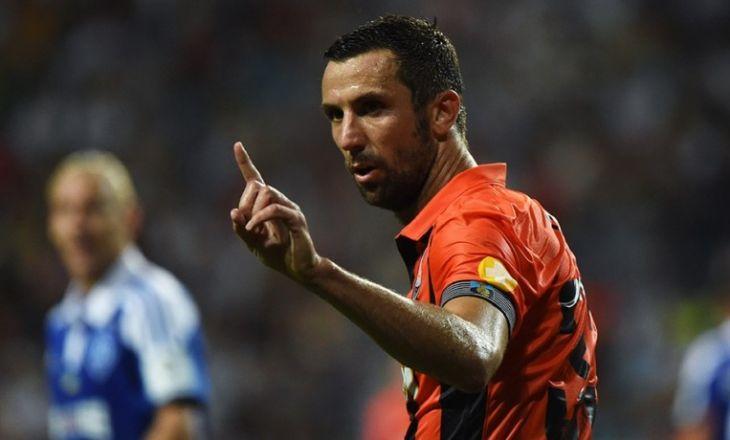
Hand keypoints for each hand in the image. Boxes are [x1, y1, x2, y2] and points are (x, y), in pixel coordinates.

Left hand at [230, 142, 321, 281]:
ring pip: (267, 194)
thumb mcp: (253, 243)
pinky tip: (254, 228)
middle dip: (245, 203)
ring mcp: (290, 209)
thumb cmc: (278, 255)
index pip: (255, 178)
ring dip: (253, 211)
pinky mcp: (296, 219)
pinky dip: (261, 217)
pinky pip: (275, 209)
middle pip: (258, 186)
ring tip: (253, 229)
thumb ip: (242, 229)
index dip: (245, 162)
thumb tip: (234, 212)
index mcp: (268, 204)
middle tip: (246, 225)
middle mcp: (281, 201)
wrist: (299, 270)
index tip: (237, 145)